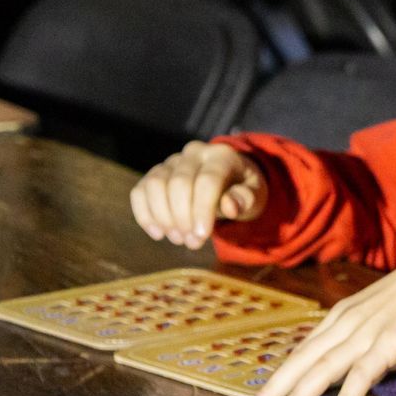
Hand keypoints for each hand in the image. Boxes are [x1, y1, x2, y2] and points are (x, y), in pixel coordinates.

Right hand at [129, 141, 266, 248]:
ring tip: (178, 238)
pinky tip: (158, 234)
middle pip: (178, 183)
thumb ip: (246, 199)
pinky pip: (140, 191)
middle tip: (192, 242)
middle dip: (183, 217)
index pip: (207, 180)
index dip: (202, 209)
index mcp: (222, 155)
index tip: (201, 236)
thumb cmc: (243, 191)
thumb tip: (230, 206)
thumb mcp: (255, 196)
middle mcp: (194, 153)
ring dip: (163, 217)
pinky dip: (145, 214)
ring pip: (155, 185)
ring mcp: (171, 162)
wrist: (229, 182)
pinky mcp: (155, 174)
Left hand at [243, 268, 395, 395]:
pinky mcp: (390, 342)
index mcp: (343, 314)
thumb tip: (358, 369)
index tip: (264, 395)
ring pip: (322, 368)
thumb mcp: (382, 312)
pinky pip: (362, 375)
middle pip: (303, 359)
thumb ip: (366, 337)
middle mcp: (347, 322)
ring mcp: (367, 331)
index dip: (281, 374)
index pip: (304, 349)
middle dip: (275, 388)